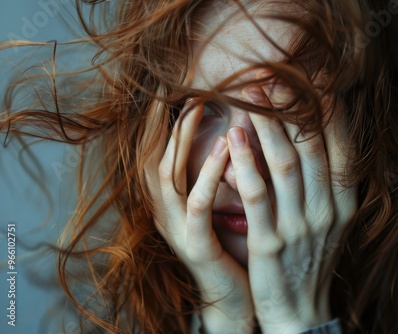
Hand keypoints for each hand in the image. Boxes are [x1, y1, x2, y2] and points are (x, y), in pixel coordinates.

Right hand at [144, 99, 254, 333]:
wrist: (237, 297)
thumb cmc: (233, 244)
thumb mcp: (221, 204)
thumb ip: (219, 171)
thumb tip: (234, 130)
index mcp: (171, 200)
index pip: (158, 150)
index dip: (160, 118)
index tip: (174, 84)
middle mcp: (165, 211)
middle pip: (153, 155)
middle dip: (162, 119)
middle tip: (178, 85)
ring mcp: (175, 228)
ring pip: (169, 175)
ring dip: (182, 139)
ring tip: (197, 106)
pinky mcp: (194, 244)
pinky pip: (196, 204)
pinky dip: (206, 175)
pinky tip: (223, 151)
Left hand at [228, 76, 356, 332]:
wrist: (299, 309)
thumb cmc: (311, 259)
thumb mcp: (331, 220)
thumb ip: (329, 182)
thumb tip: (324, 137)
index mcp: (344, 202)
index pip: (342, 147)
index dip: (329, 111)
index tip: (314, 79)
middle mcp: (326, 209)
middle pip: (311, 148)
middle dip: (293, 108)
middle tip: (274, 73)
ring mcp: (299, 225)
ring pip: (284, 164)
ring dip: (268, 125)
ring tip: (252, 93)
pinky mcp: (269, 240)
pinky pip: (258, 195)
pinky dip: (247, 163)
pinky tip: (235, 137)